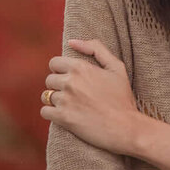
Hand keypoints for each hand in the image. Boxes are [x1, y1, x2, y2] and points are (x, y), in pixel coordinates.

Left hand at [41, 37, 139, 156]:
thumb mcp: (116, 66)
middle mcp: (70, 81)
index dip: (60, 70)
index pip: (54, 63)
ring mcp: (65, 100)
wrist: (125, 127)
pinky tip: (64, 114)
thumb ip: (95, 48)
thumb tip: (71, 42)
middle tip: (73, 94)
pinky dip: (51, 113)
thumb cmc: (122, 97)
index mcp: (80, 67)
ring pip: (46, 96)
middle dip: (58, 85)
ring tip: (70, 105)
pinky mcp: (63, 118)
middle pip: (49, 79)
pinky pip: (45, 111)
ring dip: (55, 100)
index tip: (69, 78)